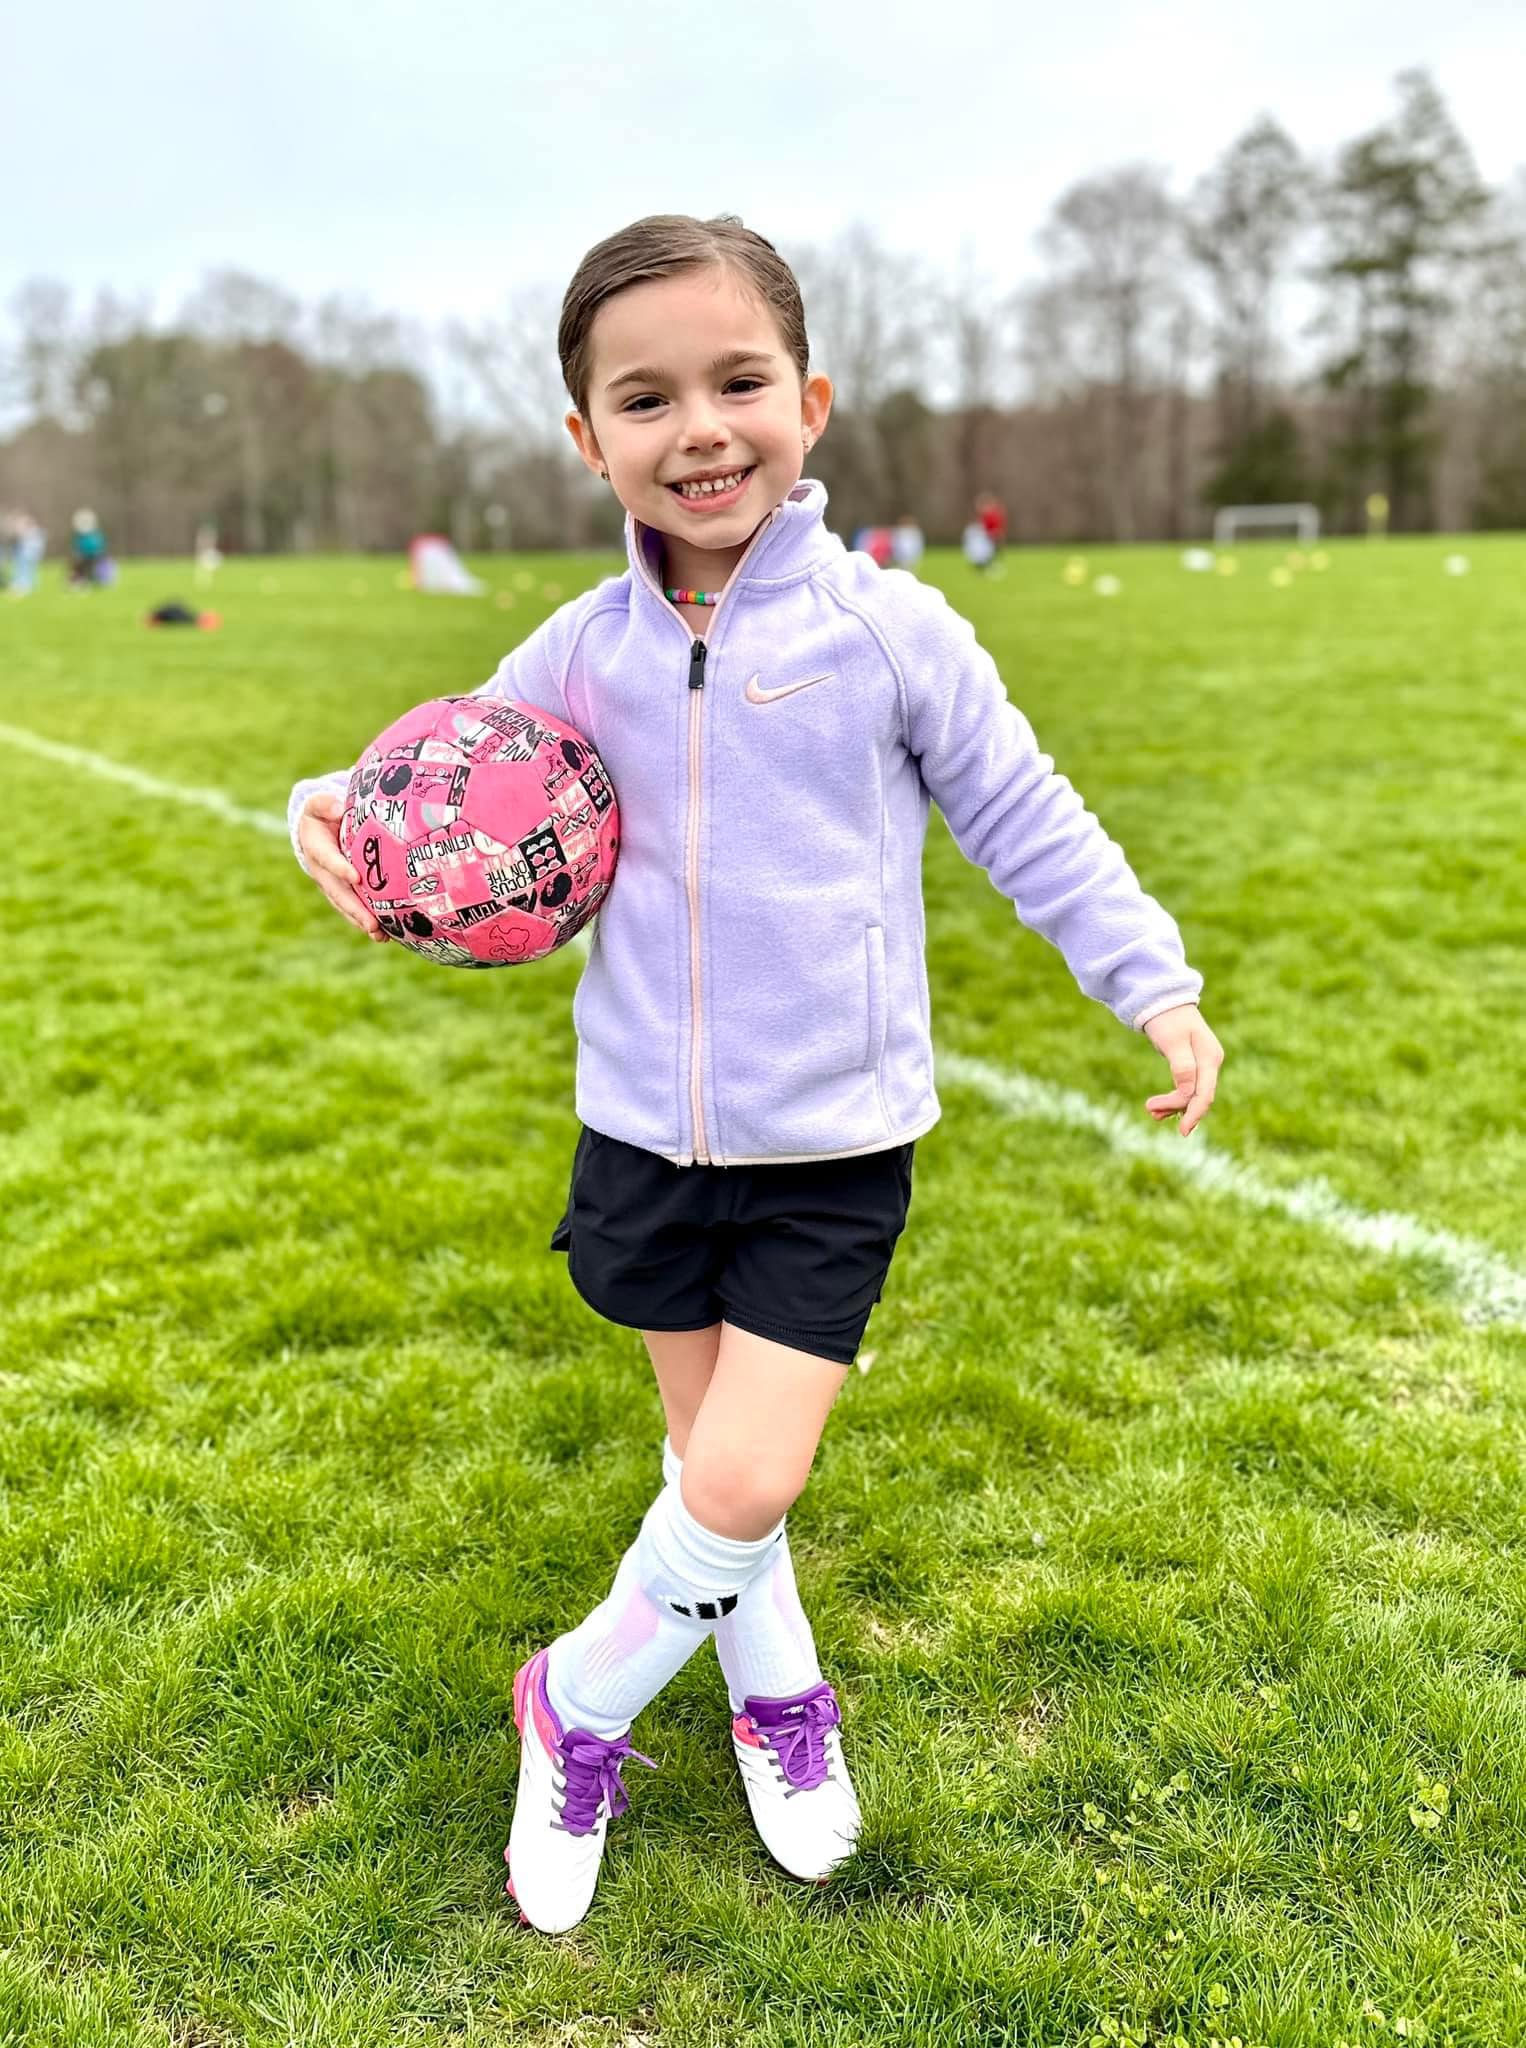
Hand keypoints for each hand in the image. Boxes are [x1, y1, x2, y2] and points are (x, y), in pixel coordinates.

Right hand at [297, 791, 386, 940]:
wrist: (316, 831)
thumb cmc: (322, 814)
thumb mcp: (319, 804)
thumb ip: (325, 805)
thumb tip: (338, 808)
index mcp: (317, 849)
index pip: (328, 859)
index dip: (340, 868)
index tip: (356, 877)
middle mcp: (323, 873)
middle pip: (339, 893)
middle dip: (355, 909)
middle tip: (372, 923)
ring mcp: (333, 885)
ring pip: (346, 906)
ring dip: (362, 921)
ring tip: (379, 935)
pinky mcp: (344, 893)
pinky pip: (353, 909)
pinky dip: (366, 922)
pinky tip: (384, 935)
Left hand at [1142, 1004, 1221, 1136]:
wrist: (1163, 1000)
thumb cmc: (1167, 1018)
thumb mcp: (1172, 1042)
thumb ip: (1182, 1067)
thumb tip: (1188, 1093)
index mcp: (1209, 1058)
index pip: (1205, 1094)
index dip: (1194, 1114)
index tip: (1182, 1131)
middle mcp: (1210, 1063)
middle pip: (1198, 1096)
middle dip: (1176, 1108)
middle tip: (1150, 1111)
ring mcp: (1202, 1064)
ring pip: (1191, 1094)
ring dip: (1172, 1105)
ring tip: (1150, 1111)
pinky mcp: (1192, 1065)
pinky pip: (1185, 1087)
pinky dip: (1173, 1098)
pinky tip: (1157, 1107)